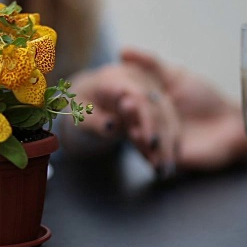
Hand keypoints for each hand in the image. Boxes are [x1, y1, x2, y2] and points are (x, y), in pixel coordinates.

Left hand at [63, 61, 180, 176]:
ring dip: (167, 142)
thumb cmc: (80, 104)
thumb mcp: (79, 113)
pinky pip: (163, 124)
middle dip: (160, 133)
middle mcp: (136, 81)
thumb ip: (95, 120)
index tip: (149, 141)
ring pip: (165, 116)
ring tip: (163, 169)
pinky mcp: (153, 106)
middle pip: (156, 106)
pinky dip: (165, 144)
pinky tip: (163, 166)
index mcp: (116, 78)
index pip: (139, 96)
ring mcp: (147, 92)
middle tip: (161, 161)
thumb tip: (112, 126)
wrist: (88, 96)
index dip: (147, 118)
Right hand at [121, 48, 246, 171]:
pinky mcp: (169, 159)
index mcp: (149, 104)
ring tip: (134, 127)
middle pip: (134, 122)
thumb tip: (123, 50)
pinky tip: (150, 145)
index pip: (131, 101)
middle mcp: (150, 123)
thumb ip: (151, 64)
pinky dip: (151, 153)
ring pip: (142, 141)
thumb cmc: (206, 97)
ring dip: (137, 135)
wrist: (232, 124)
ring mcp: (159, 142)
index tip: (121, 90)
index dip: (125, 97)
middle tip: (127, 105)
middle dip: (130, 115)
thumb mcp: (177, 76)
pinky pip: (157, 157)